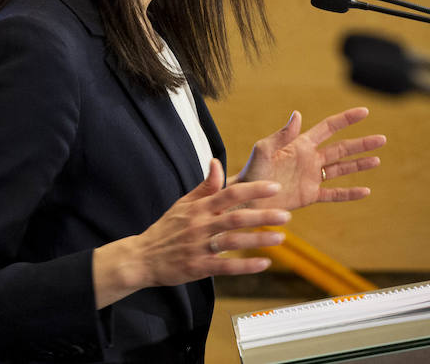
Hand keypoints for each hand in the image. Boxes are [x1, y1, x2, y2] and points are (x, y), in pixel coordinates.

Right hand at [93, 160, 288, 307]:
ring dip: (258, 240)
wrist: (142, 257)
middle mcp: (199, 226)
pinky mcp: (199, 267)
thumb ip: (204, 186)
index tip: (274, 187)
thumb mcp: (182, 204)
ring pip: (232, 241)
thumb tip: (217, 162)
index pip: (228, 194)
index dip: (252, 190)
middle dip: (261, 216)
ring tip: (281, 238)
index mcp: (197, 208)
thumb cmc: (166, 229)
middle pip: (234, 217)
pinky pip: (225, 266)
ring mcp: (199, 247)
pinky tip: (264, 264)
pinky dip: (245, 266)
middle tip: (286, 215)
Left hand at [235, 108, 385, 209]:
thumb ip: (281, 134)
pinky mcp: (310, 195)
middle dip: (361, 143)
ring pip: (341, 169)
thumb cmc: (252, 172)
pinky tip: (365, 191)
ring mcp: (311, 177)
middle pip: (341, 148)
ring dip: (359, 164)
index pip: (328, 128)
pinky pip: (334, 193)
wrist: (247, 198)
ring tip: (377, 159)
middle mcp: (308, 159)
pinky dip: (350, 193)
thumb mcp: (264, 150)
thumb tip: (297, 114)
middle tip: (382, 138)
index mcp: (300, 145)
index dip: (345, 119)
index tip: (364, 112)